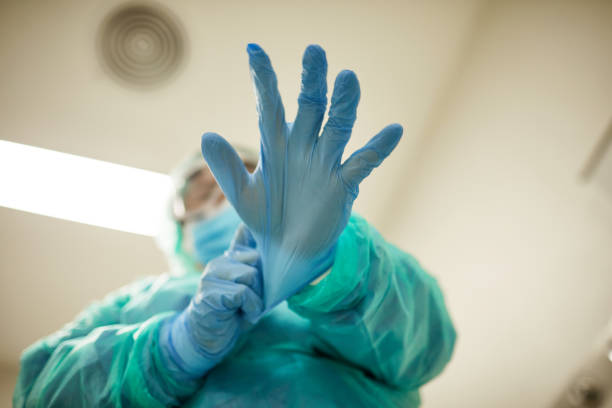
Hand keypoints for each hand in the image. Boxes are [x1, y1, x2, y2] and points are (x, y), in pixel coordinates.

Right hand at [161, 225, 262, 376]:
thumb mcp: (245, 286)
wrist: (207, 339)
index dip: (262, 264)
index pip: (249, 242)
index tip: (257, 283)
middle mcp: (217, 263)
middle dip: (260, 284)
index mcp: (227, 259)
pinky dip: (250, 307)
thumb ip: (249, 263)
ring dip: (255, 297)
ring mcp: (211, 277)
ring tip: (246, 308)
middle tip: (250, 301)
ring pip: (249, 274)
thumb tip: (249, 229)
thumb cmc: (231, 313)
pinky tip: (243, 315)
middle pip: (255, 259)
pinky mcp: (210, 293)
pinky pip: (242, 292)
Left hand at [201, 44, 401, 309]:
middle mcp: (303, 147)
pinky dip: (378, 148)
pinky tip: (394, 131)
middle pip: (310, 107)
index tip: (253, 51)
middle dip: (312, 80)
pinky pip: (362, 163)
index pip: (270, 105)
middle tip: (314, 52)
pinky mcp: (343, 185)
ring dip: (343, 104)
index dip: (264, 79)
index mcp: (276, 144)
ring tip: (348, 78)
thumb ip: (227, 168)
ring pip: (337, 128)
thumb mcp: (241, 195)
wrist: (285, 251)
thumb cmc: (264, 217)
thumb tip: (207, 136)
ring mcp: (325, 163)